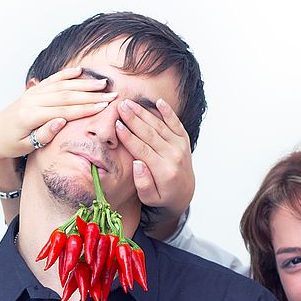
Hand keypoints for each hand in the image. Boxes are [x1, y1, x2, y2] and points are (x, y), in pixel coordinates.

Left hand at [0, 66, 117, 166]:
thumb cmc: (11, 145)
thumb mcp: (26, 145)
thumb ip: (44, 134)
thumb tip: (61, 121)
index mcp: (31, 116)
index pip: (64, 111)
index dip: (86, 109)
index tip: (104, 107)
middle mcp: (32, 100)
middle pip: (67, 96)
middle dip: (91, 95)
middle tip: (111, 94)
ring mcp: (33, 93)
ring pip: (62, 86)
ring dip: (84, 84)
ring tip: (102, 83)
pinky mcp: (33, 91)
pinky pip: (52, 80)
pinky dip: (66, 74)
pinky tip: (79, 71)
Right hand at [115, 98, 193, 237]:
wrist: (184, 193)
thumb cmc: (163, 196)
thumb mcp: (150, 198)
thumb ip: (143, 184)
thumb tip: (137, 164)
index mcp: (164, 171)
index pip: (142, 150)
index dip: (128, 136)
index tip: (116, 125)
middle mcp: (174, 156)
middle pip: (150, 134)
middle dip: (133, 119)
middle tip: (120, 106)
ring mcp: (180, 146)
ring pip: (160, 126)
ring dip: (144, 112)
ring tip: (129, 103)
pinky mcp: (184, 140)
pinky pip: (176, 123)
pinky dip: (168, 112)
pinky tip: (158, 101)